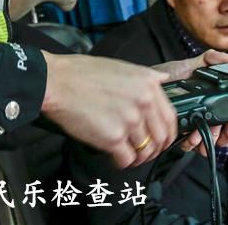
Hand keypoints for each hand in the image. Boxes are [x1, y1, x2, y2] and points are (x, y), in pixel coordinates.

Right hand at [41, 53, 178, 168]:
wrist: (56, 82)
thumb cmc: (81, 73)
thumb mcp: (121, 66)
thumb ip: (145, 76)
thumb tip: (163, 80)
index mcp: (147, 85)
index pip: (171, 117)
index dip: (168, 133)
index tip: (162, 140)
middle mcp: (143, 102)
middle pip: (161, 138)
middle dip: (154, 149)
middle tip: (145, 152)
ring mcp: (129, 121)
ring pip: (145, 151)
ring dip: (138, 157)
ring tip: (128, 155)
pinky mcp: (113, 138)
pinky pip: (127, 159)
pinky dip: (123, 162)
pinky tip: (115, 158)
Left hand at [153, 50, 227, 155]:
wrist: (149, 82)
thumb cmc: (170, 73)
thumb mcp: (190, 64)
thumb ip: (209, 59)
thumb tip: (227, 59)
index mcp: (211, 96)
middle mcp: (204, 109)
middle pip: (217, 128)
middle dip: (215, 136)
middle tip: (210, 137)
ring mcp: (193, 119)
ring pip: (204, 136)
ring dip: (202, 141)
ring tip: (194, 139)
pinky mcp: (181, 126)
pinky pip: (189, 138)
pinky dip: (189, 143)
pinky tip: (185, 141)